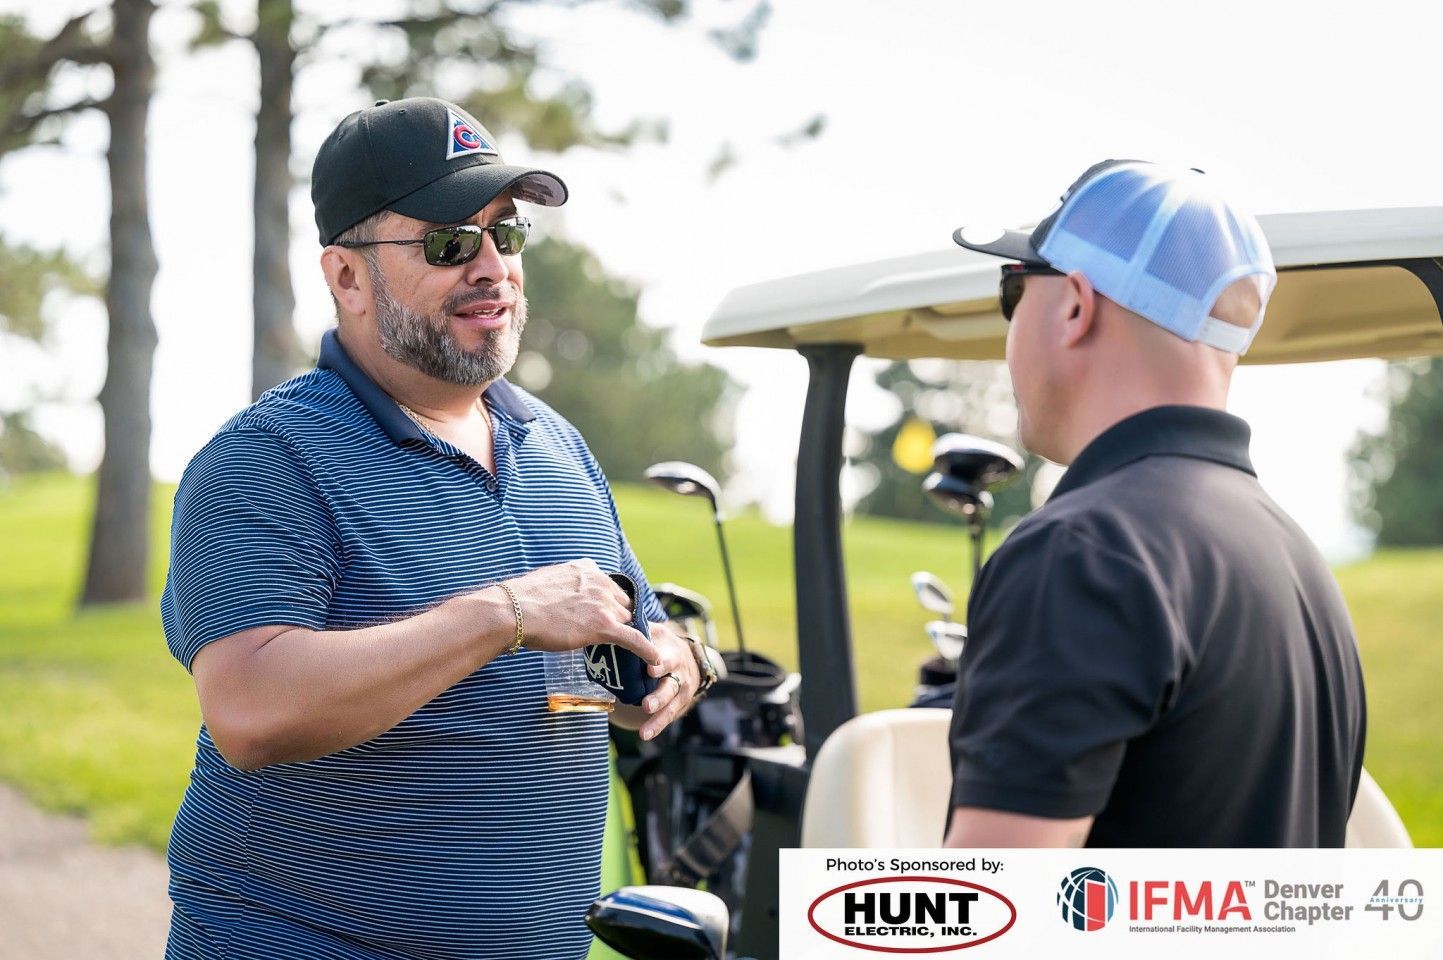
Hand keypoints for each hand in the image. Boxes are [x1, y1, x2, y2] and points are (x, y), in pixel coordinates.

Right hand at [499, 559, 659, 666]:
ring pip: (626, 620)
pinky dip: (646, 649)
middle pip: (622, 603)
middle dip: (620, 618)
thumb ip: (566, 585)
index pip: (609, 586)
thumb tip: (564, 597)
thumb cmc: (522, 601)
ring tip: (632, 649)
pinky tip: (654, 660)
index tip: (609, 614)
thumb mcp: (549, 581)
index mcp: (586, 569)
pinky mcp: (604, 625)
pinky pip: (633, 638)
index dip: (611, 603)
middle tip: (616, 636)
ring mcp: (603, 603)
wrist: (515, 611)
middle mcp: (600, 582)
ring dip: (627, 633)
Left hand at [636, 621, 701, 740]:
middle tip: (646, 705)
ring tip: (645, 731)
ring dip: (657, 719)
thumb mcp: (658, 632)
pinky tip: (645, 734)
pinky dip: (657, 726)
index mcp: (673, 655)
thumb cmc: (665, 644)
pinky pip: (668, 717)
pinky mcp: (678, 705)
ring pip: (670, 707)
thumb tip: (616, 619)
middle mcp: (679, 675)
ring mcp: (680, 692)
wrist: (690, 659)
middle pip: (670, 687)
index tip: (650, 669)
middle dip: (658, 697)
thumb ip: (641, 630)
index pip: (667, 659)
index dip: (660, 664)